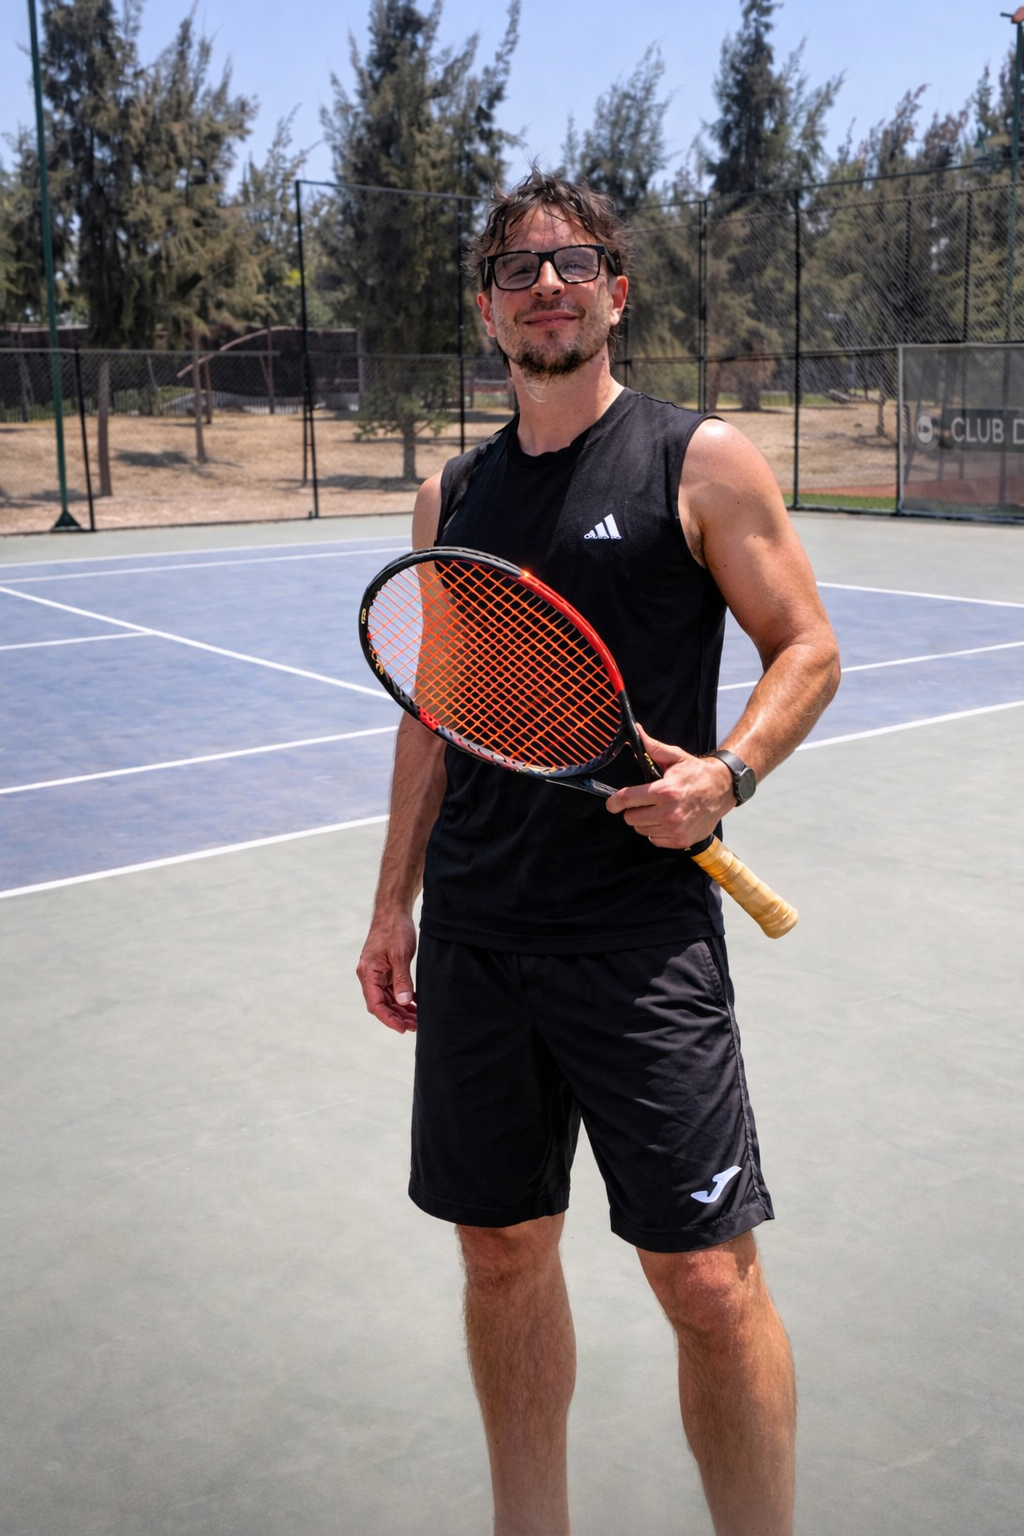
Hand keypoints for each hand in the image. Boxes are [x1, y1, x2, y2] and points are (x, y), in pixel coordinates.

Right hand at [356, 908, 418, 1033]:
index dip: (389, 1019)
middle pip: (381, 1004)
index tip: (402, 1028)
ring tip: (417, 1019)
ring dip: (401, 1010)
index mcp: (368, 972)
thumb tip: (403, 1003)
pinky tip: (415, 1005)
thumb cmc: (394, 928)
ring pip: (387, 998)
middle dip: (397, 1017)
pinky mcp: (385, 969)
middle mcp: (370, 975)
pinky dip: (403, 998)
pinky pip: (392, 989)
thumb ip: (402, 980)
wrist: (393, 910)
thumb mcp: (400, 955)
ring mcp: (377, 972)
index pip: (376, 1004)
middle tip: (415, 1026)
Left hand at [604, 727, 734, 848]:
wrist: (723, 790)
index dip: (615, 802)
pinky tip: (666, 820)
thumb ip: (653, 747)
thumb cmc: (697, 773)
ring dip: (645, 821)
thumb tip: (636, 730)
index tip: (612, 804)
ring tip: (657, 810)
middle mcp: (670, 812)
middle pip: (631, 818)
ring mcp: (676, 829)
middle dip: (633, 810)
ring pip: (642, 830)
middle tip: (644, 802)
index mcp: (665, 791)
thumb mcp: (676, 757)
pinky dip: (657, 832)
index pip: (628, 799)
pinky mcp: (682, 840)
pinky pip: (655, 840)